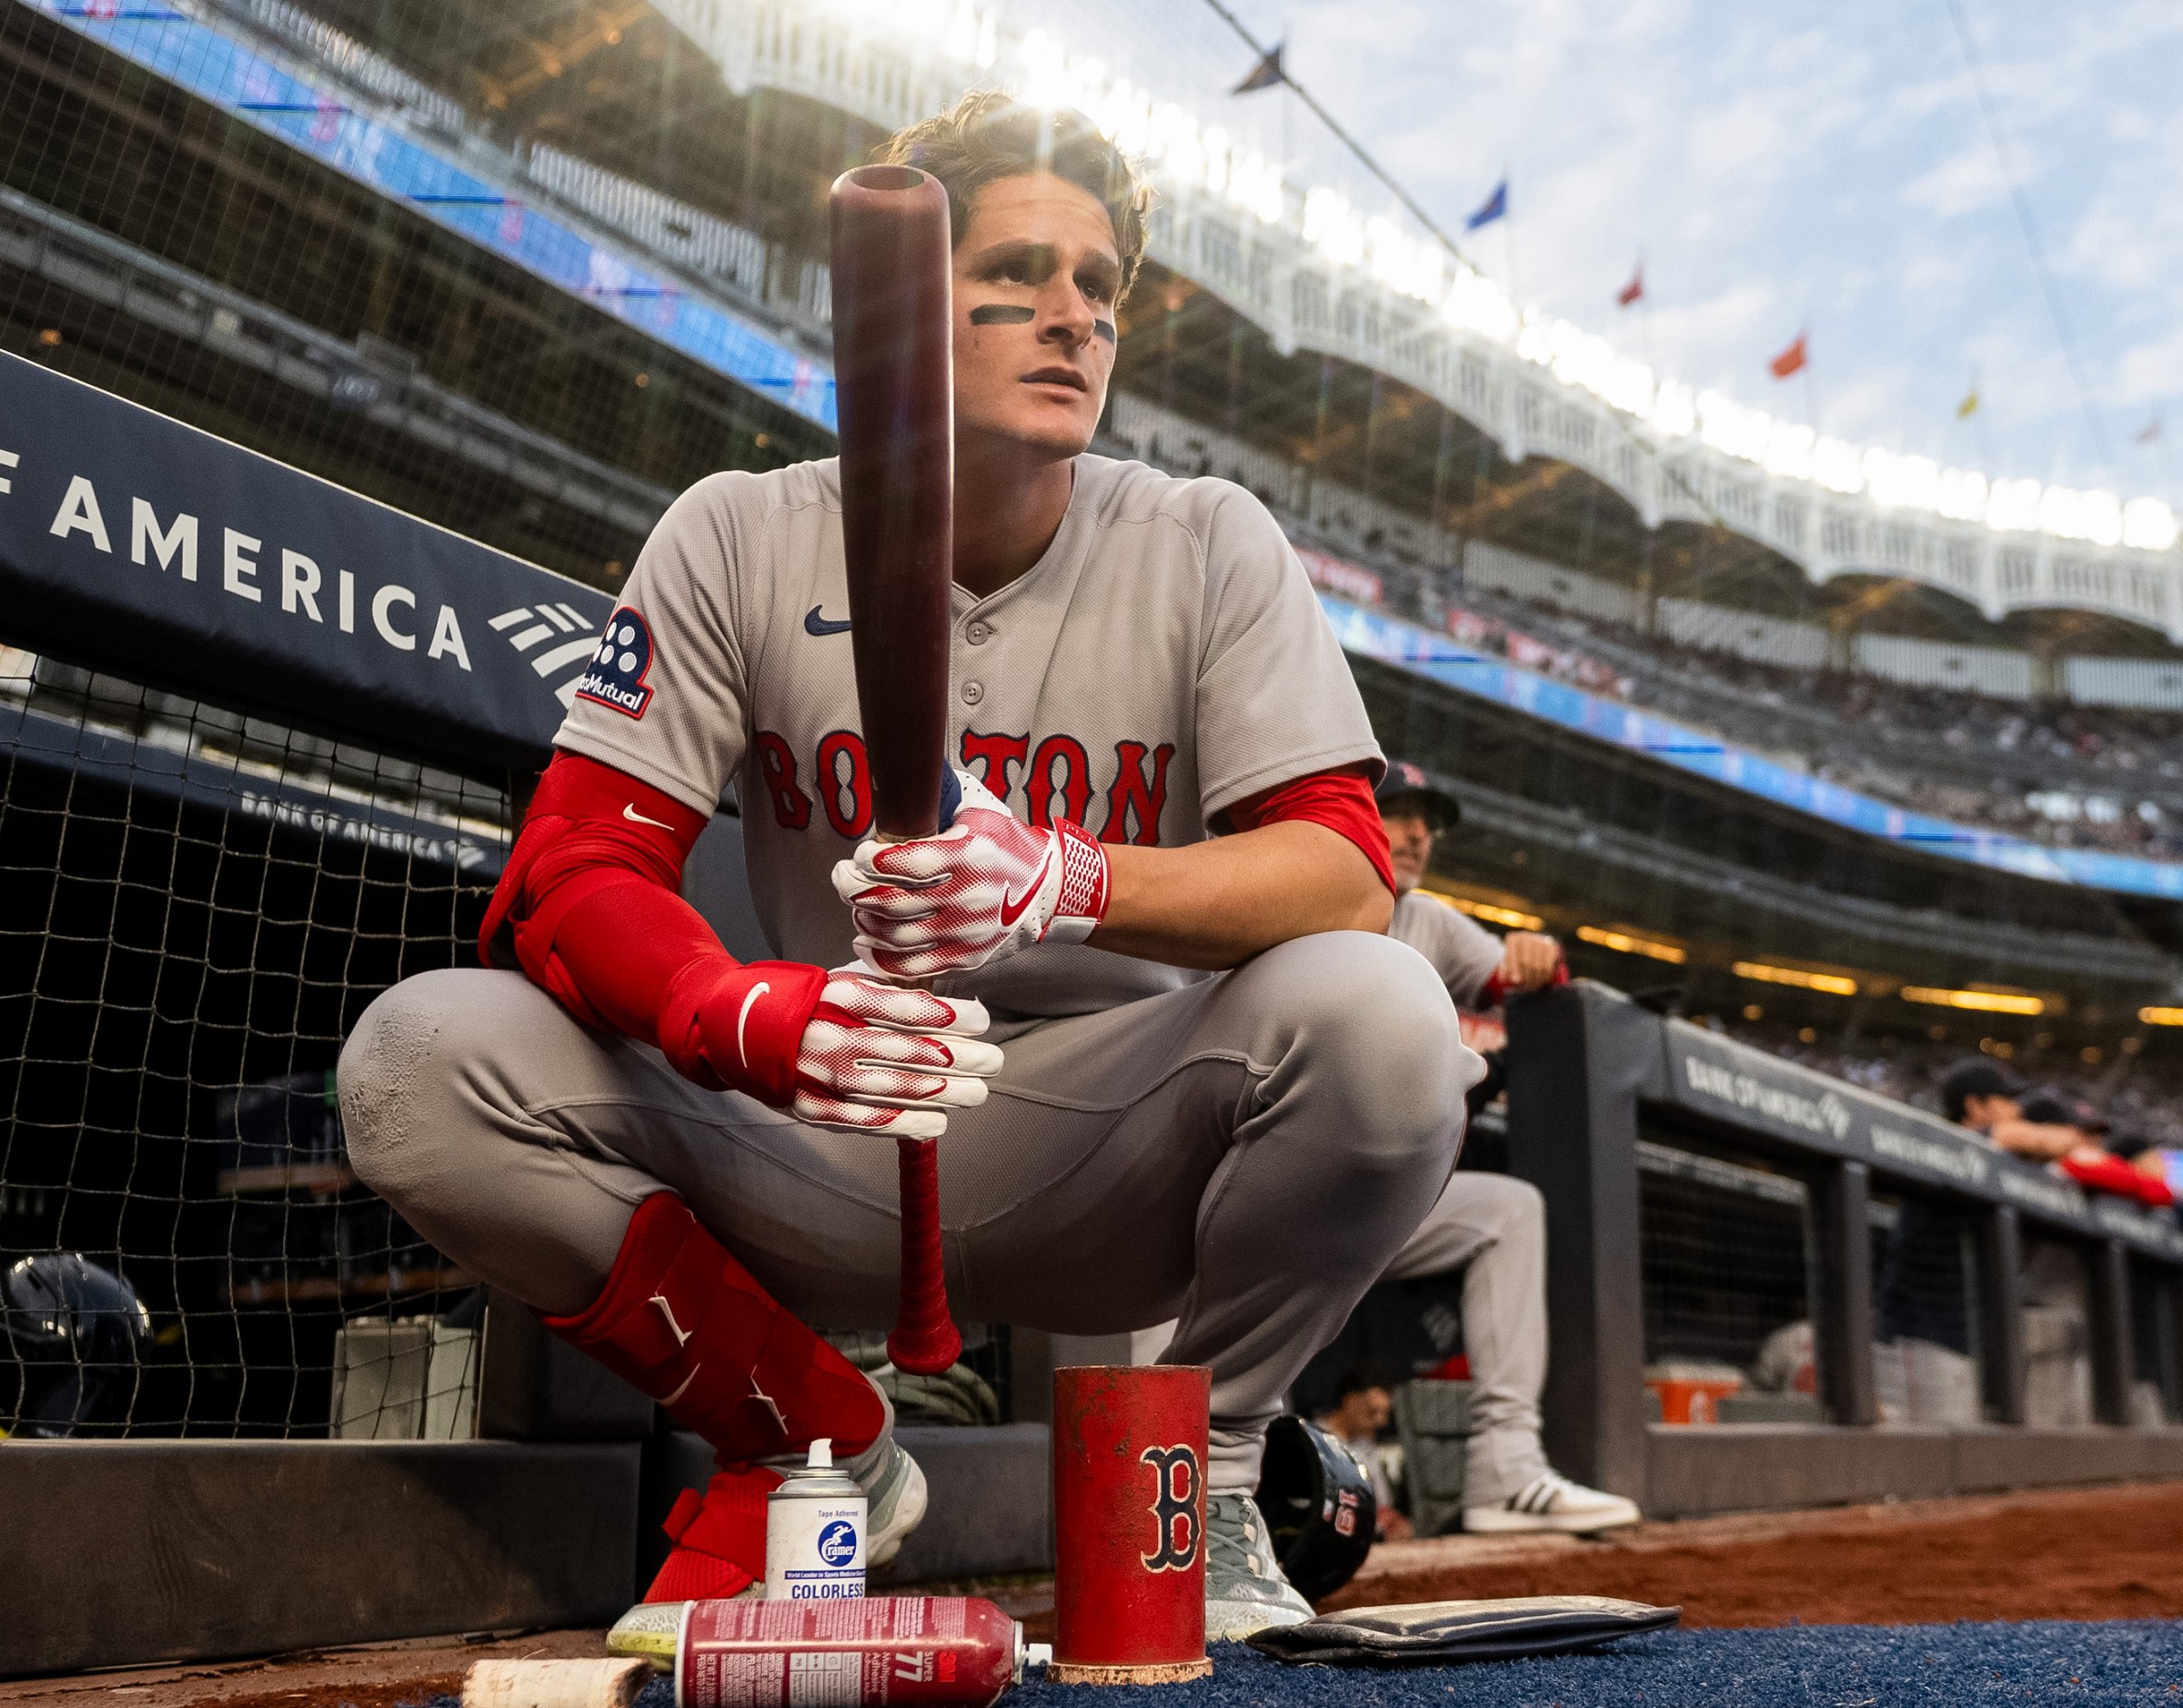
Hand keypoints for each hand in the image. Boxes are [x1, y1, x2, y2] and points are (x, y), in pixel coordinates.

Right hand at [788, 968, 1002, 1137]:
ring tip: (978, 1093)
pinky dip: (906, 1123)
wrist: (733, 1028)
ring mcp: (819, 1075)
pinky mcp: (811, 1107)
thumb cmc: (806, 1003)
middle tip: (994, 1062)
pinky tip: (938, 1122)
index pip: (905, 1008)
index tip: (982, 1021)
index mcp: (839, 996)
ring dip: (944, 1094)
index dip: (949, 1016)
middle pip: (907, 1051)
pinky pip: (865, 1120)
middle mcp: (830, 1035)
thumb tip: (948, 1007)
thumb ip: (888, 993)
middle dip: (959, 1058)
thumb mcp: (840, 982)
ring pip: (893, 1088)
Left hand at [831, 770, 1110, 978]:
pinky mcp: (967, 958)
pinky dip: (881, 956)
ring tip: (857, 909)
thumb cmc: (1009, 847)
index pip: (906, 862)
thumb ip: (938, 808)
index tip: (860, 856)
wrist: (1052, 890)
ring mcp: (967, 932)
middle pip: (891, 902)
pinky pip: (912, 965)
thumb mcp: (979, 815)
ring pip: (895, 935)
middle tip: (843, 880)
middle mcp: (968, 897)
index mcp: (970, 855)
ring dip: (864, 921)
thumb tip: (893, 793)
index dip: (870, 861)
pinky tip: (866, 941)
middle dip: (853, 890)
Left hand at [1499, 930, 1561, 991]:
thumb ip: (1505, 969)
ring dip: (1535, 979)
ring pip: (1537, 966)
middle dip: (1525, 977)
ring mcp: (1539, 941)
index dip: (1513, 969)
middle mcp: (1526, 937)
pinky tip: (1542, 981)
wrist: (1535, 945)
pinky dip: (1544, 976)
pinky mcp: (1550, 947)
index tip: (1515, 981)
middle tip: (1525, 986)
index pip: (1511, 955)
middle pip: (1525, 962)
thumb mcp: (1509, 961)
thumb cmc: (1518, 955)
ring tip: (1532, 986)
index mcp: (1513, 939)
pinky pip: (1548, 966)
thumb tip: (1504, 979)